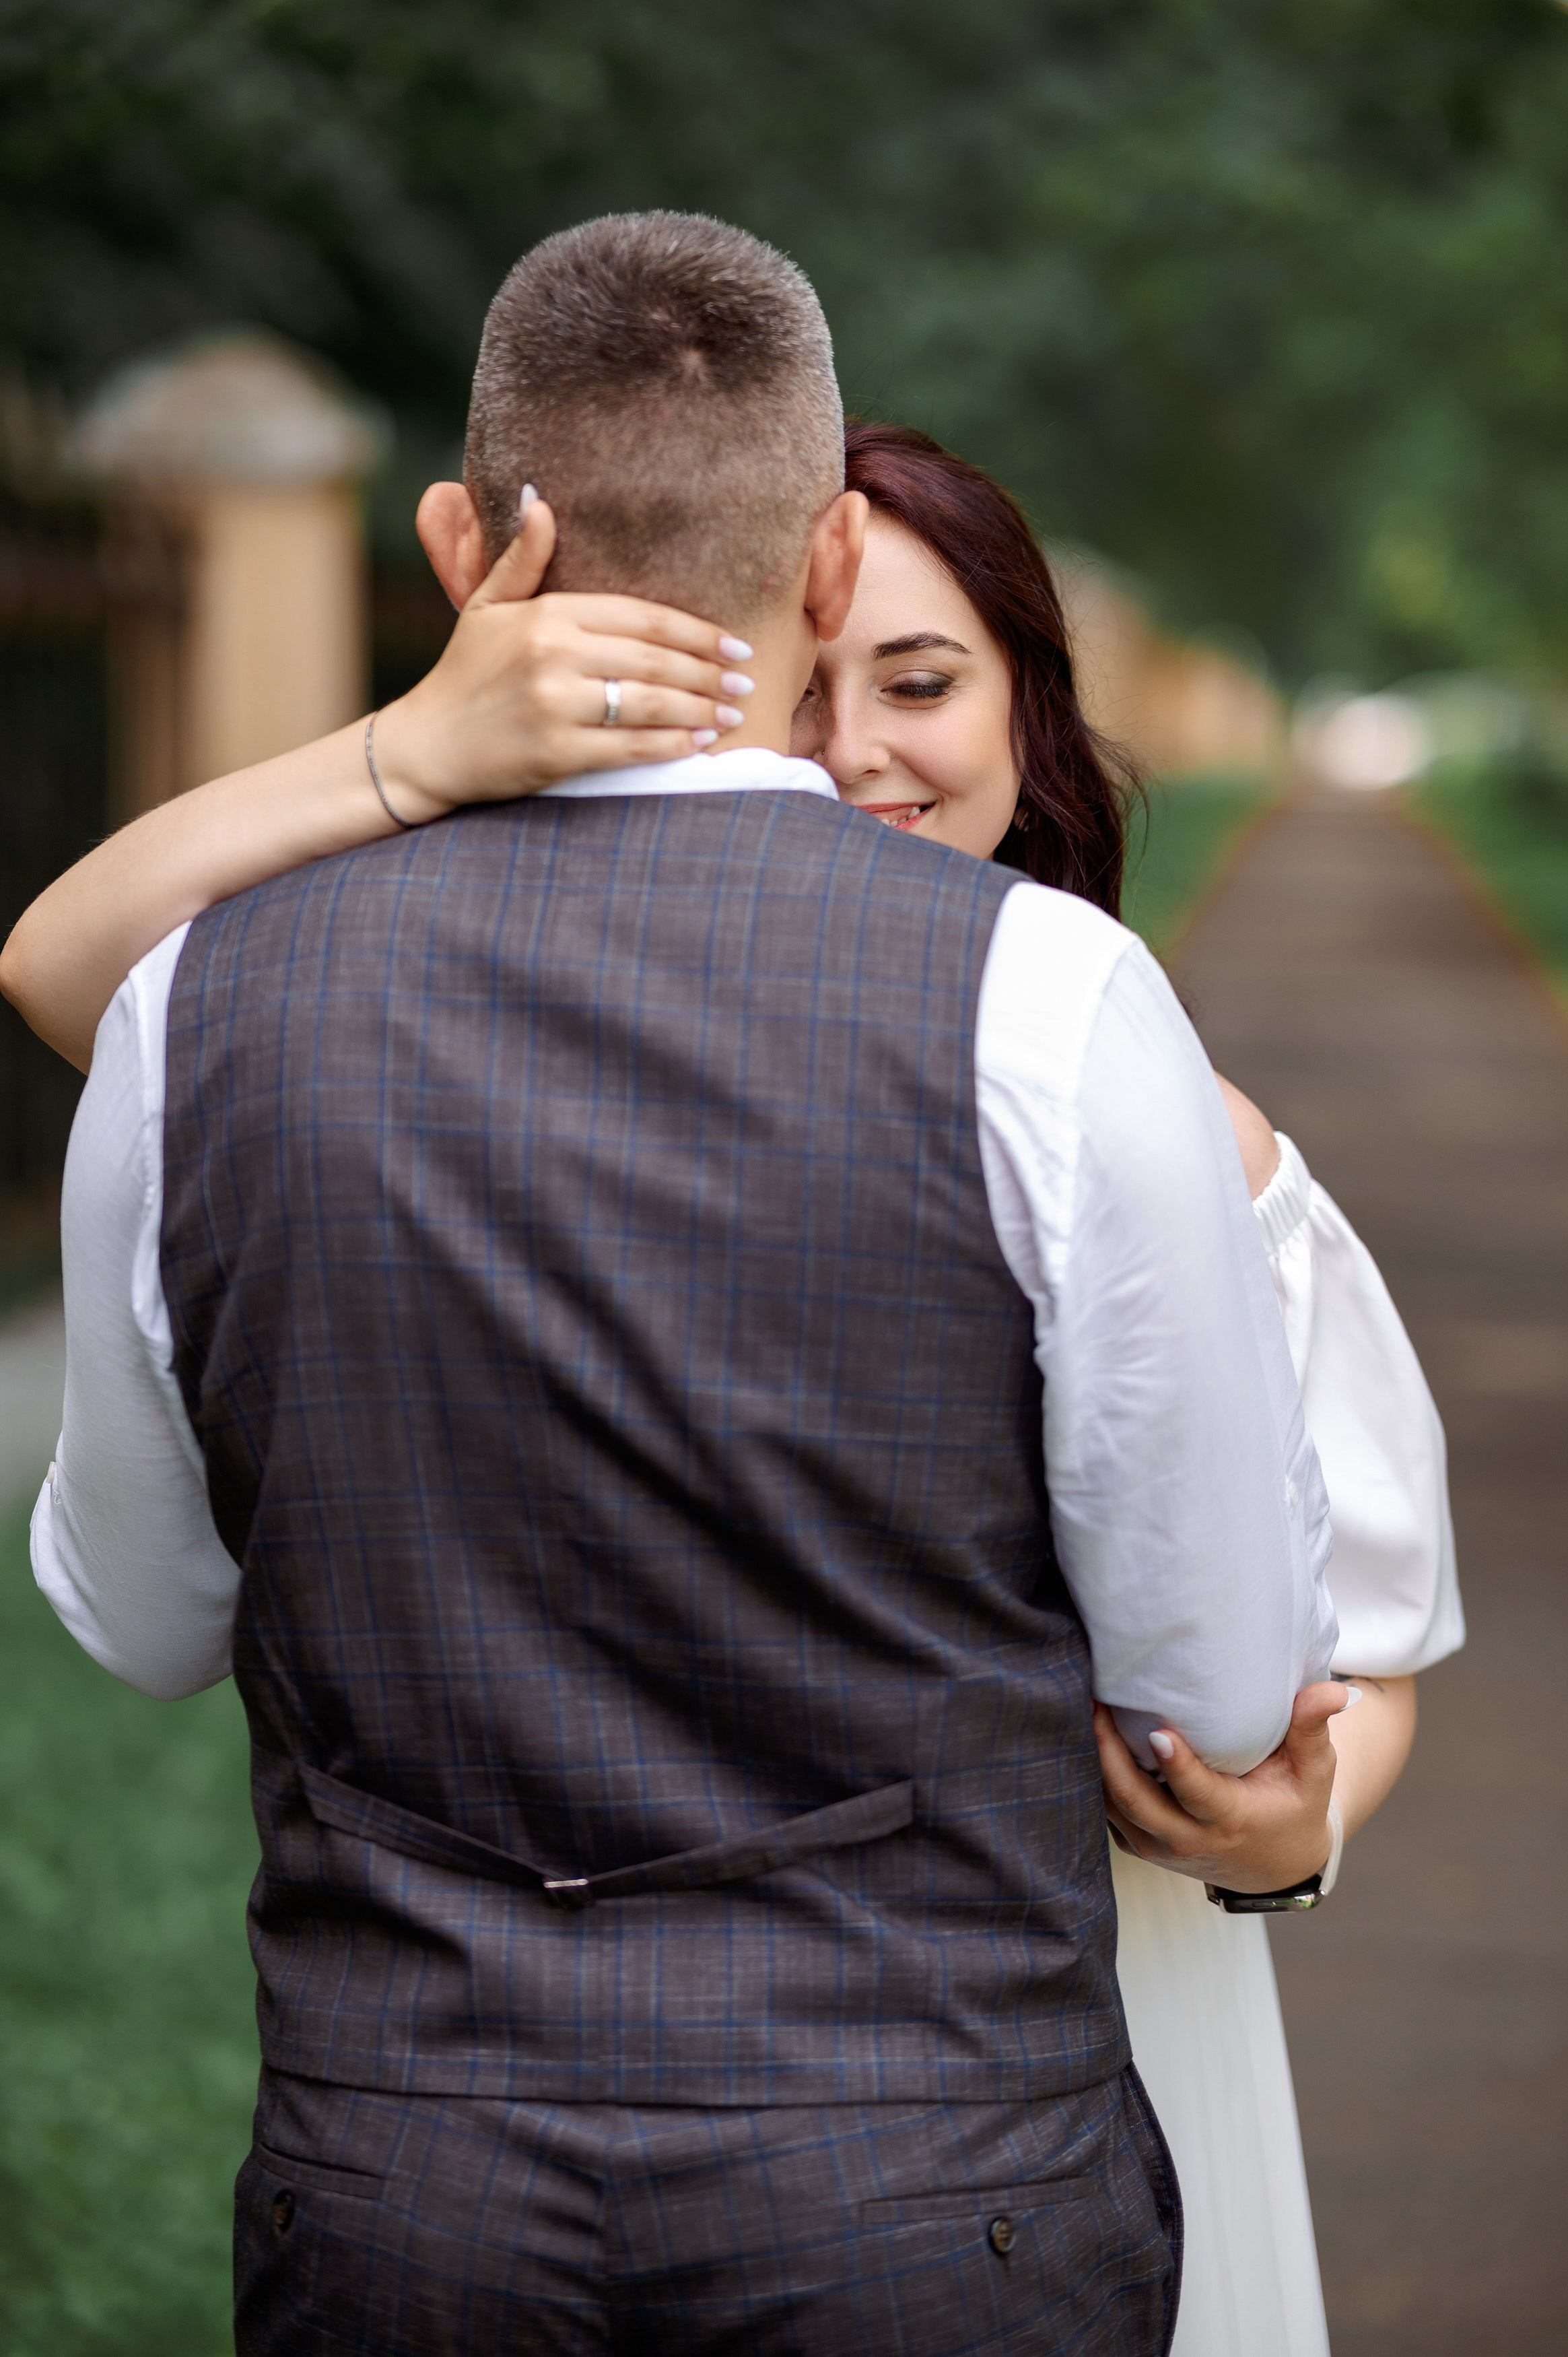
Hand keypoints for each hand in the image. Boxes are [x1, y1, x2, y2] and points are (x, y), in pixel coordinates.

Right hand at [371, 496, 750, 821]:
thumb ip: (522, 558)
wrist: (427, 745)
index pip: (643, 617)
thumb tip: (539, 499)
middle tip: (746, 680)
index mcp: (548, 614)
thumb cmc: (464, 673)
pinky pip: (631, 747)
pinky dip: (672, 746)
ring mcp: (557, 705)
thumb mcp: (487, 606)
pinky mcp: (557, 752)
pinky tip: (700, 742)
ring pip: (651, 703)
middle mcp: (554, 655)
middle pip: (656, 659)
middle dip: (710, 671)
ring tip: (733, 712)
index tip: (733, 643)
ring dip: (701, 708)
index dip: (697, 631)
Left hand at [1094, 1683, 1351, 1893]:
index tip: (1157, 1730)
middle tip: (1096, 1702)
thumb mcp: (1314, 1771)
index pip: (1197, 1795)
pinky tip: (1085, 1735)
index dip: (1177, 1767)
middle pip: (1137, 1801)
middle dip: (1111, 1755)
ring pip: (1113, 1807)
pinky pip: (1107, 1813)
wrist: (1274, 1864)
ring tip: (1083, 1709)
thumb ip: (1312, 1728)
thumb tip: (1332, 1688)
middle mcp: (1188, 1841)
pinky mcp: (1140, 1844)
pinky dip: (1094, 1779)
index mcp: (1232, 1820)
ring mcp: (1159, 1847)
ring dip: (1094, 1762)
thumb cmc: (1293, 1803)